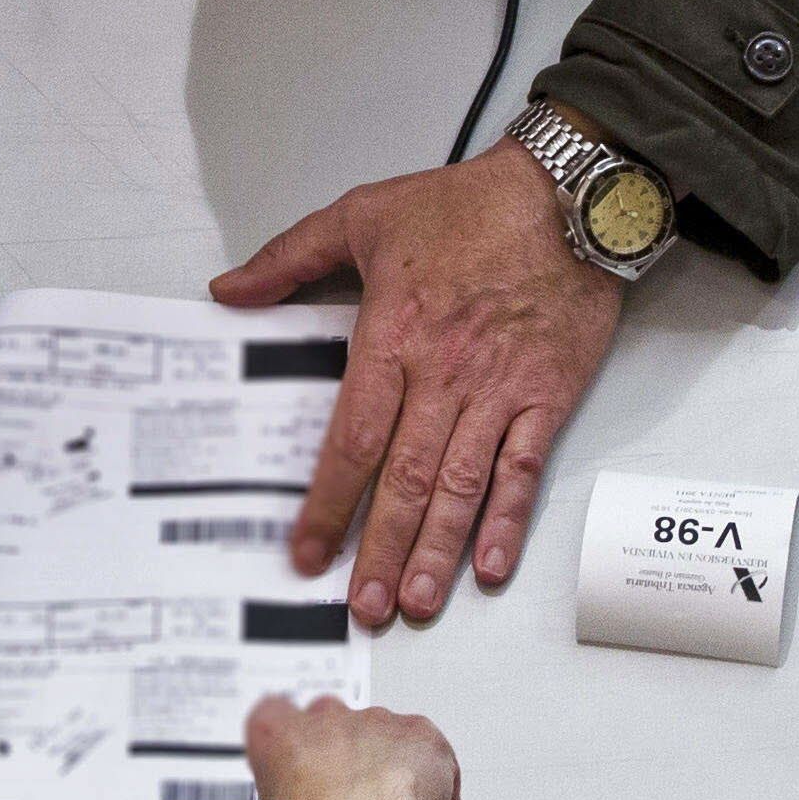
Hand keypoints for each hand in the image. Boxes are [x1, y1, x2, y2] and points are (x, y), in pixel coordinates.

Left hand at [213, 139, 622, 628]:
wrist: (569, 195)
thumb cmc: (470, 205)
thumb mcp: (364, 213)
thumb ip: (289, 257)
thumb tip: (229, 291)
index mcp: (394, 334)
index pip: (352, 438)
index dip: (327, 503)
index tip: (306, 551)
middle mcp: (445, 373)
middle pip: (405, 479)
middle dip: (378, 548)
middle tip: (359, 605)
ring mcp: (500, 391)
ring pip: (462, 486)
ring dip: (436, 551)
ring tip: (413, 601)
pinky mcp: (548, 396)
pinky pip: (524, 469)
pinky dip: (508, 521)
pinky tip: (490, 565)